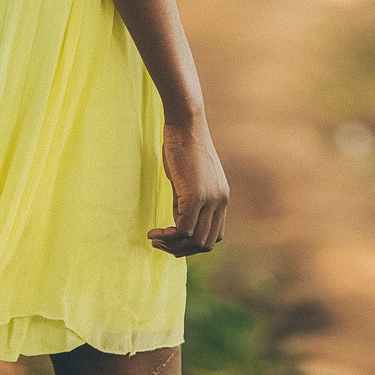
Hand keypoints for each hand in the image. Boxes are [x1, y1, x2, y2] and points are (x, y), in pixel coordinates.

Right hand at [149, 120, 228, 255]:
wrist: (185, 124)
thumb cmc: (182, 146)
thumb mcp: (187, 179)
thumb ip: (186, 201)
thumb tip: (177, 223)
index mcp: (221, 197)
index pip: (215, 235)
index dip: (193, 244)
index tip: (172, 239)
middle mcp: (220, 200)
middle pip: (207, 243)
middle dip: (182, 249)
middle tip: (160, 244)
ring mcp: (210, 199)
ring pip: (195, 240)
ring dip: (173, 245)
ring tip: (154, 239)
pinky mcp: (195, 195)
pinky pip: (184, 229)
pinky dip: (167, 236)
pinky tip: (153, 232)